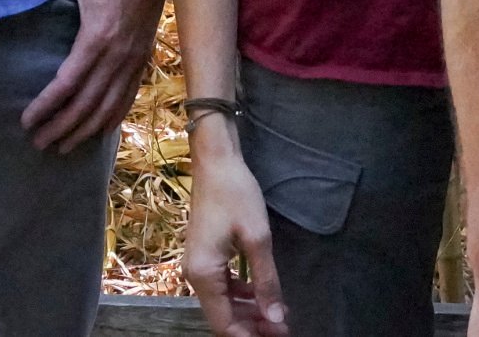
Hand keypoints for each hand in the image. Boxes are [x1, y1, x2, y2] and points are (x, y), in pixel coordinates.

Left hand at [20, 0, 165, 152]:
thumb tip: (27, 2)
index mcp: (96, 37)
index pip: (66, 84)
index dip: (46, 106)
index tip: (27, 121)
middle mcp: (116, 57)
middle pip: (85, 104)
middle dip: (60, 127)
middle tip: (38, 143)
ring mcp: (132, 62)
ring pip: (108, 108)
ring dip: (84, 131)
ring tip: (63, 147)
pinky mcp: (142, 61)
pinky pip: (127, 98)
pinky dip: (111, 119)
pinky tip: (98, 131)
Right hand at [181, 127, 286, 335]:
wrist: (215, 160)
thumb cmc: (235, 194)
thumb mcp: (257, 238)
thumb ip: (266, 282)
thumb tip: (275, 319)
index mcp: (203, 274)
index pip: (224, 324)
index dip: (251, 336)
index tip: (279, 336)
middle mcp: (194, 275)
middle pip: (222, 316)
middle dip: (252, 326)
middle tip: (283, 327)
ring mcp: (197, 265)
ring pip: (223, 303)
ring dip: (249, 311)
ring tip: (278, 314)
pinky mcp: (204, 256)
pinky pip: (221, 286)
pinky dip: (241, 294)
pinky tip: (262, 293)